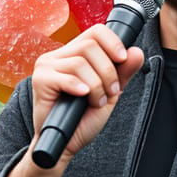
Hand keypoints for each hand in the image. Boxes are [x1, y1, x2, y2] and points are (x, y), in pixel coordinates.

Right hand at [4, 24, 144, 176]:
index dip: (113, 42)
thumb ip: (122, 73)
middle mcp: (58, 56)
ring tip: (95, 102)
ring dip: (96, 86)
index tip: (122, 59)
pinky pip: (66, 76)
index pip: (96, 32)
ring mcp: (46, 66)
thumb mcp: (110, 93)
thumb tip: (137, 51)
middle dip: (107, 71)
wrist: (65, 144)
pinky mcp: (40, 80)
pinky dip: (80, 88)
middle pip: (90, 45)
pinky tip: (82, 97)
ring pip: (81, 62)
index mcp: (74, 53)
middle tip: (109, 92)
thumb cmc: (83, 118)